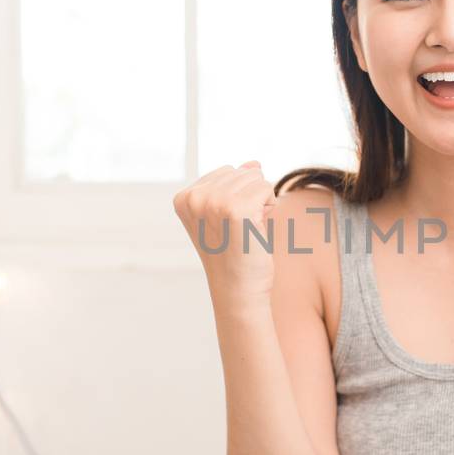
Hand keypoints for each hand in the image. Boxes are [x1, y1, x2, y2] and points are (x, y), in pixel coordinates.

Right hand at [173, 160, 278, 308]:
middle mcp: (194, 197)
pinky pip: (268, 189)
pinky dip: (270, 208)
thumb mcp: (228, 214)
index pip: (227, 171)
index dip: (237, 197)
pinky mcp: (236, 209)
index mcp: (184, 198)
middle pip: (242, 172)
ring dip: (261, 204)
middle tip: (240, 230)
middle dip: (251, 198)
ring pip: (257, 178)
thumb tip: (253, 163)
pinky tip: (256, 231)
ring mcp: (213, 202)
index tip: (227, 226)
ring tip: (247, 231)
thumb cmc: (235, 255)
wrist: (238, 291)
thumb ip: (235, 186)